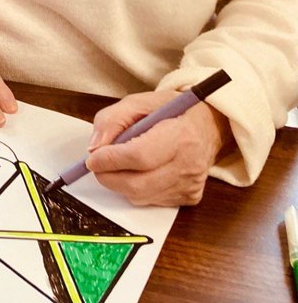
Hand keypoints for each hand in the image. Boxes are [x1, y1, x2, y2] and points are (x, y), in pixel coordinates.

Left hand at [85, 92, 232, 205]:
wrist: (210, 126)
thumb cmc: (172, 111)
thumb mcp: (139, 102)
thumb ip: (112, 120)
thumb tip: (94, 148)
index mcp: (180, 135)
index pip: (139, 156)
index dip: (110, 160)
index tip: (92, 158)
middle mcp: (189, 164)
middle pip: (137, 185)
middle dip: (108, 177)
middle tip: (97, 165)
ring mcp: (191, 185)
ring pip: (141, 196)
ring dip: (120, 183)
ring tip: (120, 164)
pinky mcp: (190, 197)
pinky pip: (151, 201)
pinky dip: (136, 189)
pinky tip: (141, 172)